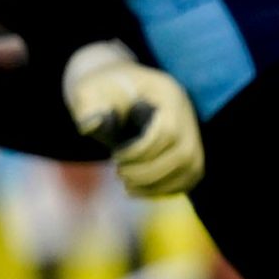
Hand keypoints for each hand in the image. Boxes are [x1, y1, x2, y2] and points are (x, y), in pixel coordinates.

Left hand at [63, 40, 203, 196]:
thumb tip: (89, 126)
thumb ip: (86, 106)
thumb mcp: (88, 91)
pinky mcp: (189, 148)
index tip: (116, 157)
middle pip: (184, 153)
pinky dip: (166, 188)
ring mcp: (192, 131)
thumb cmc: (100, 90)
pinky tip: (139, 189)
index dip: (142, 151)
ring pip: (191, 168)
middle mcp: (186, 112)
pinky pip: (189, 176)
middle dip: (150, 172)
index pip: (168, 131)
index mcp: (167, 93)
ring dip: (159, 184)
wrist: (114, 88)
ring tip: (128, 185)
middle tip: (121, 175)